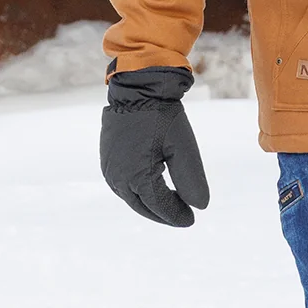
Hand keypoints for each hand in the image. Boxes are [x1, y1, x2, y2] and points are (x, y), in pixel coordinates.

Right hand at [100, 66, 210, 226]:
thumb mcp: (183, 148)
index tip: (192, 219)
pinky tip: (151, 191)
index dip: (176, 215)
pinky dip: (138, 193)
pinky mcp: (107, 160)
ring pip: (131, 198)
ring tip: (169, 206)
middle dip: (163, 214)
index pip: (160, 206)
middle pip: (143, 206)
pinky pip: (122, 185)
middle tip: (182, 217)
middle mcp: (118, 178)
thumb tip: (199, 207)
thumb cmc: (162, 116)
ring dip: (150, 205)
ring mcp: (109, 169)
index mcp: (136, 177)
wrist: (137, 88)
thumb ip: (191, 180)